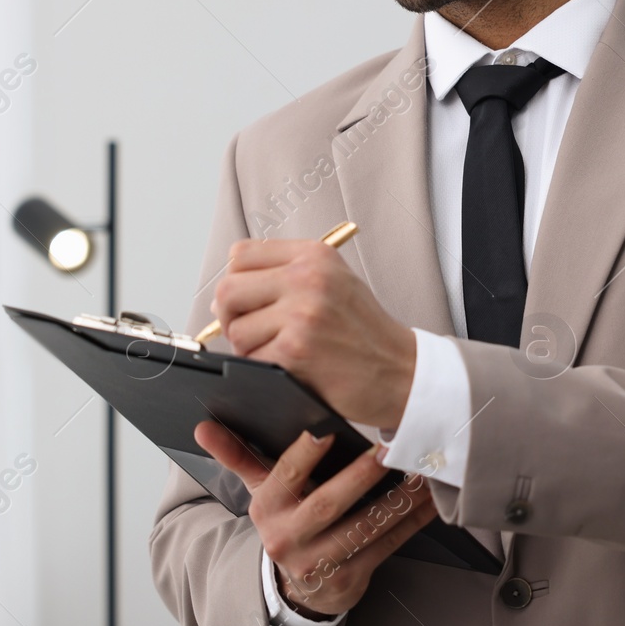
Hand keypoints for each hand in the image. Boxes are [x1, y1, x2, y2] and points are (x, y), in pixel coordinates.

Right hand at [193, 419, 437, 617]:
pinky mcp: (350, 579)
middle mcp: (288, 539)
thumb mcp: (260, 492)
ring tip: (419, 472)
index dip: (304, 454)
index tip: (326, 429)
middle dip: (359, 476)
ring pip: (362, 528)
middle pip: (326, 505)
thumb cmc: (286, 522)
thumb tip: (202, 426)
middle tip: (388, 449)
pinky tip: (429, 500)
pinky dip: (410, 522)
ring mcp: (320, 563)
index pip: (283, 476)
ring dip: (395, 500)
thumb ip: (237, 455)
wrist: (298, 589)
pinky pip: (385, 547)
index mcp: (267, 509)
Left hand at [210, 238, 416, 427]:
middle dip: (229, 317)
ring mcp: (301, 314)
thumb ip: (285, 274)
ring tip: (277, 351)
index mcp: (313, 255)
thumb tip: (225, 295)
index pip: (241, 254)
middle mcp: (306, 277)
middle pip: (228, 290)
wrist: (400, 371)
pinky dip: (261, 369)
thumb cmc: (364, 331)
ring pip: (236, 330)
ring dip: (248, 348)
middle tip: (247, 331)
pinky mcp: (296, 350)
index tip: (245, 301)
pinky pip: (250, 359)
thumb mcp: (333, 281)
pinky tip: (287, 367)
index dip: (235, 280)